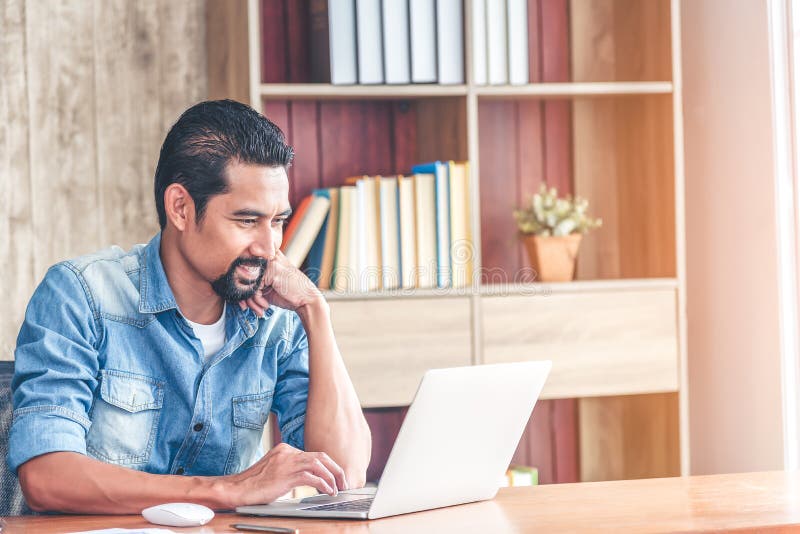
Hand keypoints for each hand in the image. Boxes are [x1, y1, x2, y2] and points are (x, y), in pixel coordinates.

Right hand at [226, 442, 347, 505]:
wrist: (237, 489)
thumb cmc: (254, 485)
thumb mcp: (275, 471)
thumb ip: (291, 470)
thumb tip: (311, 478)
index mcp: (285, 449)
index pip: (314, 455)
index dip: (328, 466)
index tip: (335, 477)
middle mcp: (288, 452)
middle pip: (321, 456)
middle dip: (335, 470)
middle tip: (343, 482)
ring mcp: (287, 462)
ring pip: (319, 465)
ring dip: (332, 477)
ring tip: (338, 489)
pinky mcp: (286, 475)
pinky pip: (312, 477)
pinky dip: (324, 484)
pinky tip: (328, 492)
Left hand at [238, 251, 324, 315]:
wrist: (306, 301)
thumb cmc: (288, 294)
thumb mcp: (268, 287)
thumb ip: (253, 283)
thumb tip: (234, 288)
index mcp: (270, 258)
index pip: (245, 265)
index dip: (242, 282)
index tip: (244, 298)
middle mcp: (270, 257)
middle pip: (244, 273)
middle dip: (244, 293)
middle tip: (248, 305)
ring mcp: (271, 263)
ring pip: (248, 281)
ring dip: (250, 299)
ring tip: (259, 308)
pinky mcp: (273, 272)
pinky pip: (254, 287)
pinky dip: (256, 300)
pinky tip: (265, 306)